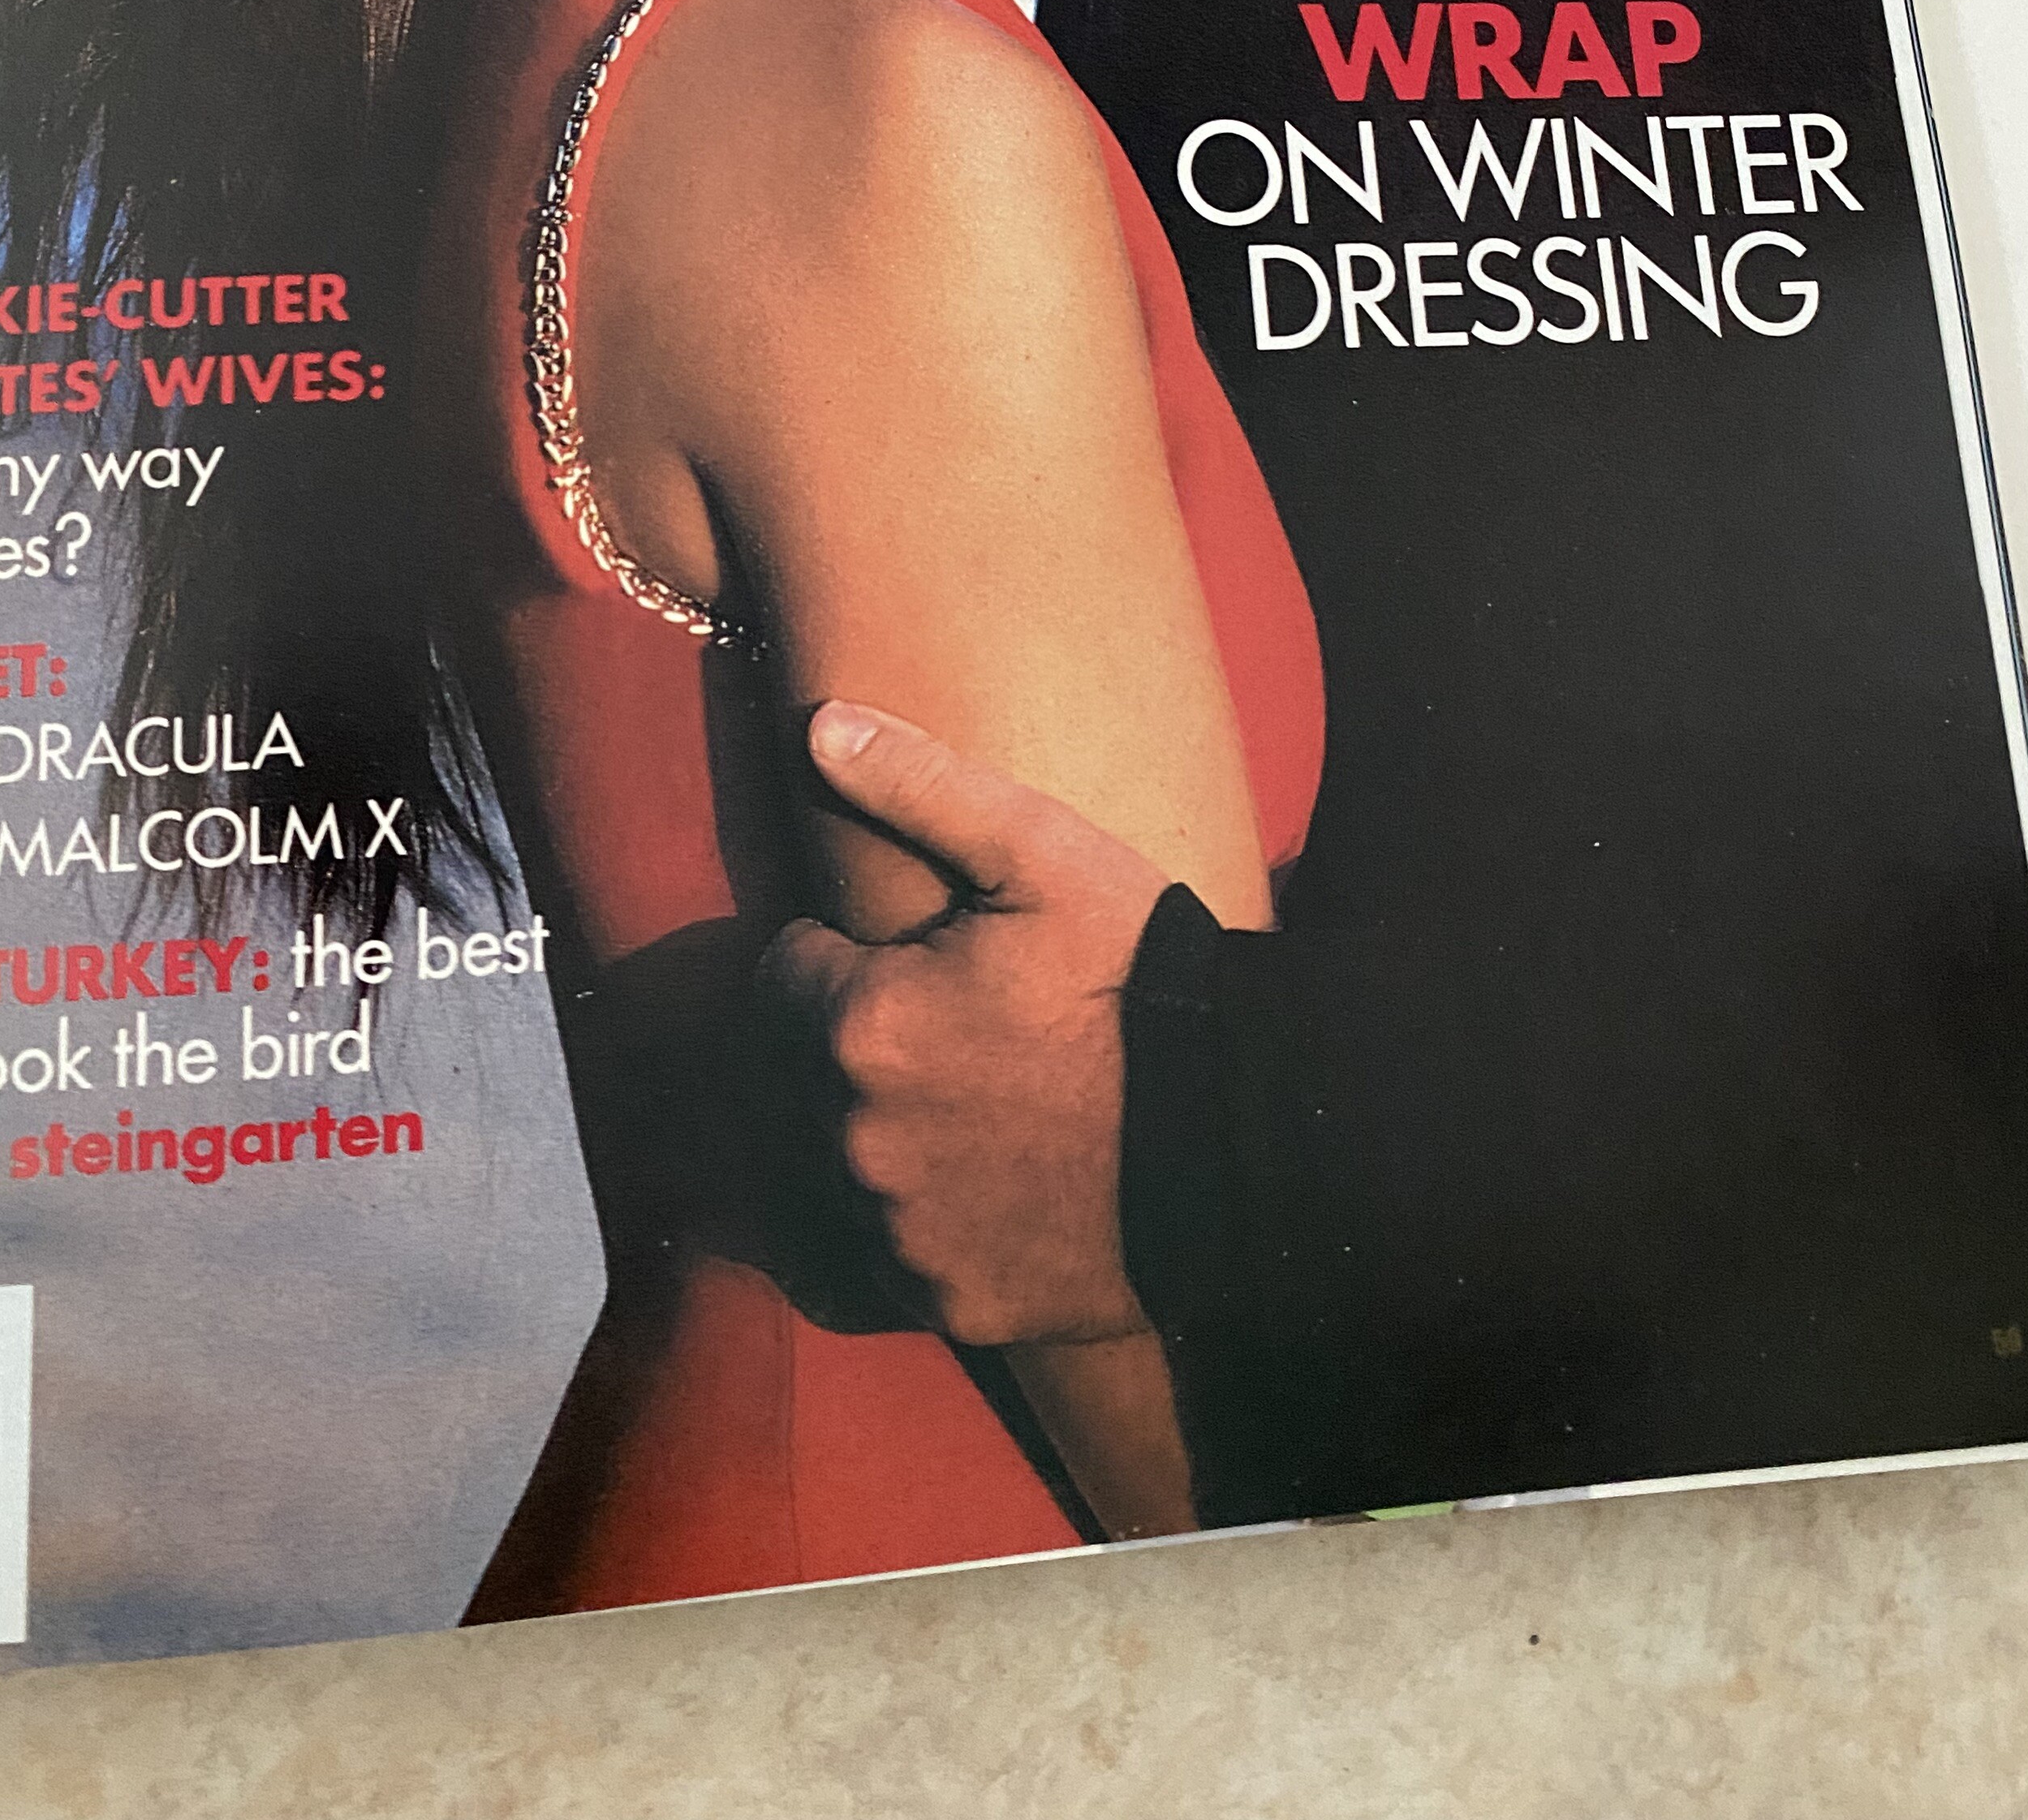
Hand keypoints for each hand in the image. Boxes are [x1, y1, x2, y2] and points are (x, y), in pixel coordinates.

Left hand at [767, 702, 1170, 1349]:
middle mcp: (853, 1137)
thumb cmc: (1139, 977)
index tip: (919, 959)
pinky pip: (899, 1256)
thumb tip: (817, 724)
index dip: (846, 958)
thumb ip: (917, 785)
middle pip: (805, 1075)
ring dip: (887, 1135)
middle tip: (962, 1029)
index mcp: (858, 1022)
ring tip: (986, 1104)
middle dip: (859, 1045)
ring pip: (845, 1166)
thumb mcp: (1041, 853)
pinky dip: (930, 1224)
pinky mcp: (947, 1303)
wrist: (1243, 1135)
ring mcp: (899, 1231)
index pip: (784, 973)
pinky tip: (1002, 1184)